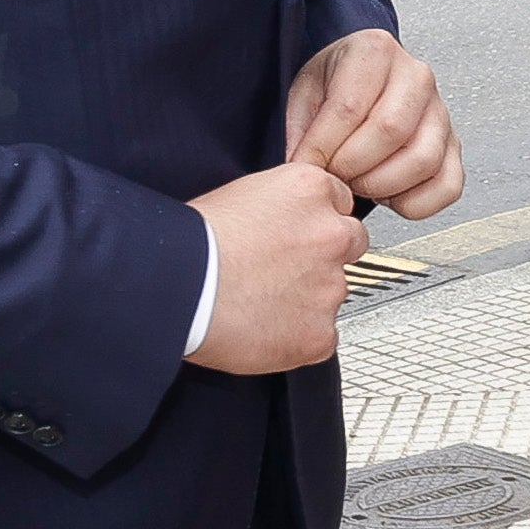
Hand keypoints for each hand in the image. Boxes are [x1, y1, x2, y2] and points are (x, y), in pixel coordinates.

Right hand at [186, 160, 368, 375]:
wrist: (178, 288)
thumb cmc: (193, 243)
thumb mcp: (240, 195)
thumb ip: (281, 205)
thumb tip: (287, 221)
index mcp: (312, 190)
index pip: (340, 202)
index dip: (315, 221)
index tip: (296, 235)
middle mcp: (331, 235)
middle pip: (351, 244)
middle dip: (324, 257)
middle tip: (282, 269)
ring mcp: (330, 287)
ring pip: (333, 293)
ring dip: (308, 299)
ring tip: (260, 302)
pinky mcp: (320, 334)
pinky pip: (321, 337)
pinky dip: (297, 337)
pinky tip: (262, 329)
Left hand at [281, 29, 461, 221]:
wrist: (366, 81)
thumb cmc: (338, 84)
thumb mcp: (306, 91)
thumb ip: (302, 128)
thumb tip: (304, 168)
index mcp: (375, 51)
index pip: (350, 107)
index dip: (323, 146)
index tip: (307, 163)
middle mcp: (416, 77)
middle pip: (390, 132)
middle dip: (352, 166)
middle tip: (333, 173)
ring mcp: (440, 112)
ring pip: (422, 161)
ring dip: (381, 185)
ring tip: (358, 181)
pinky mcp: (453, 146)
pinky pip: (447, 186)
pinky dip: (415, 203)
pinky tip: (389, 194)